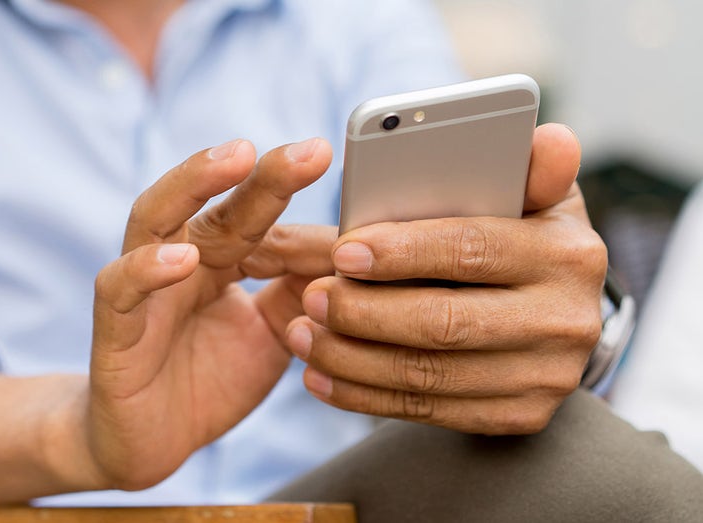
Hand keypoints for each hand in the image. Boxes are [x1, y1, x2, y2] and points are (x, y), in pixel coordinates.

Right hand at [86, 138, 335, 489]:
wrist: (151, 443)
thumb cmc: (209, 380)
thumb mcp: (273, 334)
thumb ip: (304, 291)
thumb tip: (352, 251)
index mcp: (218, 258)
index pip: (258, 217)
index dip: (300, 203)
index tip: (345, 179)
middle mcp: (178, 260)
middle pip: (217, 204)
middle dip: (264, 175)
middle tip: (312, 152)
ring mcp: (141, 289)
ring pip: (153, 218)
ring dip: (193, 183)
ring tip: (236, 158)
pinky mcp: (113, 331)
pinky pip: (120, 289)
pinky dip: (148, 270)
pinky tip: (183, 258)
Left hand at [286, 124, 606, 434]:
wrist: (556, 317)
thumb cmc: (523, 238)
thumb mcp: (534, 197)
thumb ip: (529, 169)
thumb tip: (548, 137)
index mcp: (568, 254)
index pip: (473, 249)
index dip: (403, 253)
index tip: (342, 251)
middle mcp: (566, 321)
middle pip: (445, 322)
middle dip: (366, 312)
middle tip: (310, 297)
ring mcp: (544, 377)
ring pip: (428, 374)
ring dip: (352, 358)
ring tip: (303, 335)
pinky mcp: (518, 418)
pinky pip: (427, 411)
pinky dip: (365, 396)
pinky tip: (321, 377)